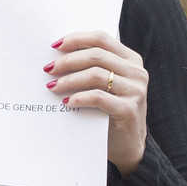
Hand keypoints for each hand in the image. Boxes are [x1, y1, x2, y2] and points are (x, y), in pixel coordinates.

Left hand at [47, 30, 148, 172]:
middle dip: (68, 61)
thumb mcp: (107, 85)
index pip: (101, 39)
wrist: (127, 146)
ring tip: (53, 87)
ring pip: (96, 75)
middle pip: (96, 55)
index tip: (55, 46)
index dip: (76, 39)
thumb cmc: (110, 112)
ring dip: (70, 80)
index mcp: (131, 60)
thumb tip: (57, 55)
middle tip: (49, 69)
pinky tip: (67, 102)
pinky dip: (79, 98)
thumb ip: (93, 68)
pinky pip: (98, 97)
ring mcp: (135, 91)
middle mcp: (137, 72)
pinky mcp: (129, 109)